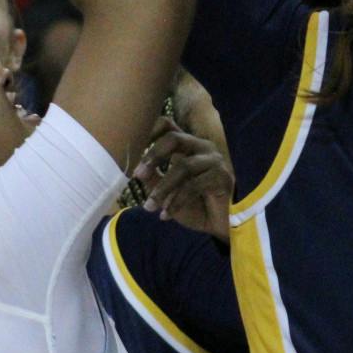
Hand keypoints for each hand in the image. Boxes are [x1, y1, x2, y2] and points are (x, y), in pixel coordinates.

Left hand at [131, 118, 234, 238]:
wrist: (218, 226)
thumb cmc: (193, 205)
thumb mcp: (166, 191)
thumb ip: (152, 178)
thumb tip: (136, 170)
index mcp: (187, 145)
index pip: (168, 126)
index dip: (149, 131)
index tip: (132, 147)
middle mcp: (201, 147)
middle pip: (174, 138)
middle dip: (153, 156)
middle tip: (138, 175)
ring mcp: (213, 160)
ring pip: (183, 166)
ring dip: (163, 188)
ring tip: (149, 206)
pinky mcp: (221, 177)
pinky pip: (194, 186)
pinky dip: (176, 201)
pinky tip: (166, 215)